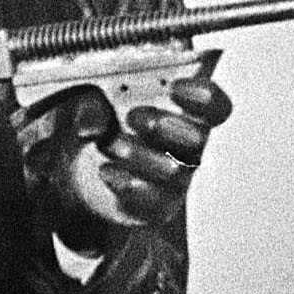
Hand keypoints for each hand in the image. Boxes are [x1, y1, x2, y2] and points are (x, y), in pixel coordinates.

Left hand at [30, 73, 232, 248]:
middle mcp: (187, 144)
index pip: (212, 104)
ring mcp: (176, 177)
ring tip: (110, 145)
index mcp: (182, 107)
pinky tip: (108, 172)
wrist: (80, 165)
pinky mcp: (157, 205)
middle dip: (167, 126)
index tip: (174, 87)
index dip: (202, 96)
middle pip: (198, 138)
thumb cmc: (100, 120)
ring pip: (174, 171)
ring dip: (140, 154)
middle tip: (135, 118)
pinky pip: (155, 201)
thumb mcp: (89, 102)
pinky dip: (128, 184)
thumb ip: (92, 102)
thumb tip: (92, 118)